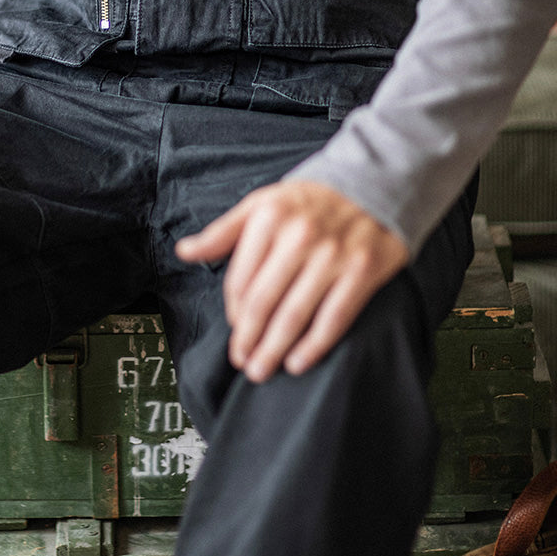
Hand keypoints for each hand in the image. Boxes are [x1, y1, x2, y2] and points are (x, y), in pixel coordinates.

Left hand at [175, 179, 408, 380]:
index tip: (235, 332)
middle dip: (248, 340)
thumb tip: (184, 251)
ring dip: (273, 349)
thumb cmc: (309, 201)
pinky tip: (297, 362)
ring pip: (294, 315)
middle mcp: (299, 237)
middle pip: (263, 302)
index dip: (234, 313)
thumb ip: (223, 231)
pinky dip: (313, 346)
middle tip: (243, 363)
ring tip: (261, 370)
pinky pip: (332, 319)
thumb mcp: (262, 203)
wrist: (372, 184)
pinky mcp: (362, 272)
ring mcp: (332, 256)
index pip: (241, 280)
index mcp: (269, 218)